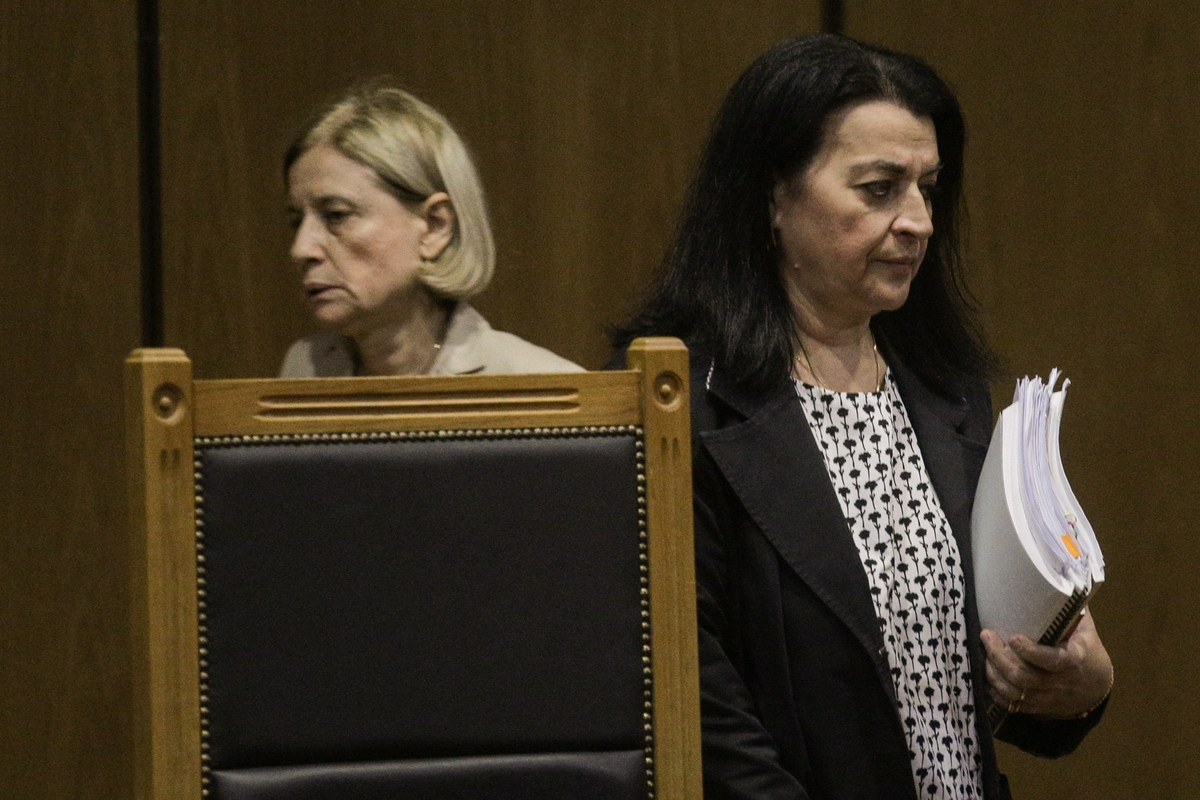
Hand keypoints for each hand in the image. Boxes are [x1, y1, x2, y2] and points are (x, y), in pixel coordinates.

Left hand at [981, 609, 1112, 718]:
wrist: (1095, 690)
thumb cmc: (1087, 652)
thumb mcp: (1086, 631)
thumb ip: (1072, 610)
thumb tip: (1063, 575)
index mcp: (1074, 661)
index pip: (1052, 661)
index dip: (1031, 652)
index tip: (1013, 637)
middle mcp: (1059, 684)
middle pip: (1023, 677)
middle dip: (999, 657)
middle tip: (986, 636)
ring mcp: (1046, 699)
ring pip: (1013, 692)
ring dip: (992, 673)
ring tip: (982, 652)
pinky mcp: (1036, 708)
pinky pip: (1010, 704)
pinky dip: (994, 691)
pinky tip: (986, 674)